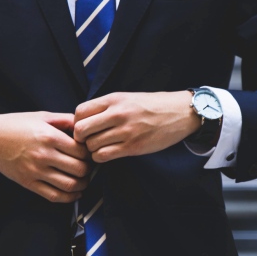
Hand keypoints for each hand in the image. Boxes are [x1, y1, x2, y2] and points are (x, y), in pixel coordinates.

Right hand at [0, 112, 91, 202]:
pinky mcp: (29, 183)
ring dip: (82, 185)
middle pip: (79, 169)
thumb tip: (85, 125)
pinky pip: (54, 196)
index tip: (89, 152)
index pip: (81, 151)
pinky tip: (75, 193)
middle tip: (89, 166)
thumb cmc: (16, 125)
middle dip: (88, 169)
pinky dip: (69, 198)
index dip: (90, 153)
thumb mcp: (42, 116)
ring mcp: (36, 171)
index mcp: (49, 136)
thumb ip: (65, 120)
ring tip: (84, 179)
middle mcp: (43, 155)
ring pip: (70, 185)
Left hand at [74, 91, 200, 162]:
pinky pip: (104, 156)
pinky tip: (108, 153)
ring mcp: (125, 131)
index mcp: (114, 99)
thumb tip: (83, 120)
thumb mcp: (127, 98)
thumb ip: (106, 107)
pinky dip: (101, 157)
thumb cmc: (151, 106)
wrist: (179, 113)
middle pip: (81, 130)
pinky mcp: (133, 147)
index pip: (79, 112)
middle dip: (80, 138)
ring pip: (91, 145)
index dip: (77, 122)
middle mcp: (117, 114)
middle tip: (88, 140)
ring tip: (101, 147)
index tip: (84, 127)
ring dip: (92, 149)